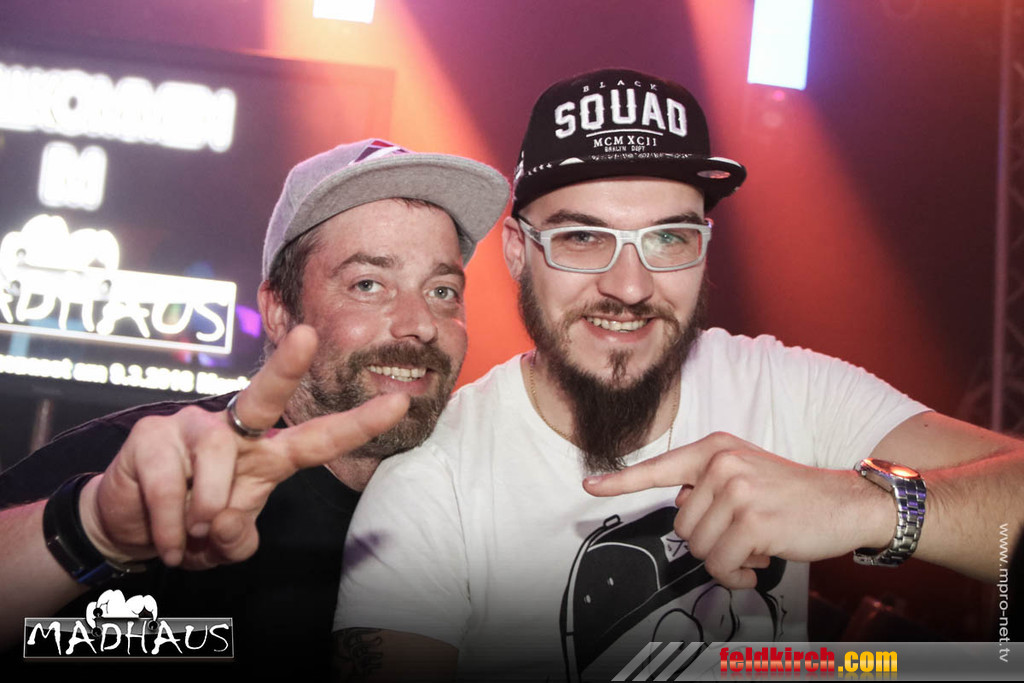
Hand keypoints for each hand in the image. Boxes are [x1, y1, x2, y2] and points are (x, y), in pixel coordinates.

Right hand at [78, 324, 408, 569]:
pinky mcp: (151, 436)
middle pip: (265, 395)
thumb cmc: (194, 525)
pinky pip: (169, 485)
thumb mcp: (226, 544)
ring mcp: (192, 427)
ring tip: (193, 534)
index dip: (359, 424)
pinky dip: (169, 526)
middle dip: (287, 365)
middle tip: (307, 335)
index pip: (318, 439)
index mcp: (266, 454)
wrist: (130, 526)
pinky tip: (168, 538)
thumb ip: (237, 536)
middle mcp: (235, 431)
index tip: (399, 403)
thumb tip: (225, 521)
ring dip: (205, 509)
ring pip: (214, 461)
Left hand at [583, 432, 890, 588]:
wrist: (846, 502)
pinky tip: (759, 561)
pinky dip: (737, 573)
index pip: (659, 467)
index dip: (621, 481)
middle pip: (681, 525)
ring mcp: (736, 490)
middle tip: (743, 535)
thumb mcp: (745, 472)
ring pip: (699, 547)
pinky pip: (721, 563)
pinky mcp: (752, 520)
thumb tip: (681, 508)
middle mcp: (721, 463)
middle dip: (709, 541)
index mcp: (715, 449)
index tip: (591, 485)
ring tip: (754, 546)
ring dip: (725, 559)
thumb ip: (707, 485)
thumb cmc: (792, 495)